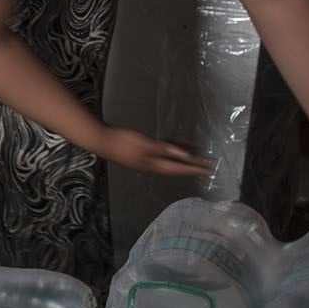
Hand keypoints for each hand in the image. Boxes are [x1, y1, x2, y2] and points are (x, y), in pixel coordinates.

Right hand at [91, 126, 211, 176]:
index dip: (194, 168)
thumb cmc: (121, 141)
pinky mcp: (141, 151)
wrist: (100, 139)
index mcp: (152, 164)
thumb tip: (183, 155)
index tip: (208, 168)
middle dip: (192, 164)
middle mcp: (151, 164)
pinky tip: (176, 144)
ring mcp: (145, 159)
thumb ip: (164, 149)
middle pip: (176, 165)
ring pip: (170, 159)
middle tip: (207, 162)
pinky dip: (171, 149)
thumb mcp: (145, 144)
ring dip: (183, 156)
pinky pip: (161, 152)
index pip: (178, 168)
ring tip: (197, 152)